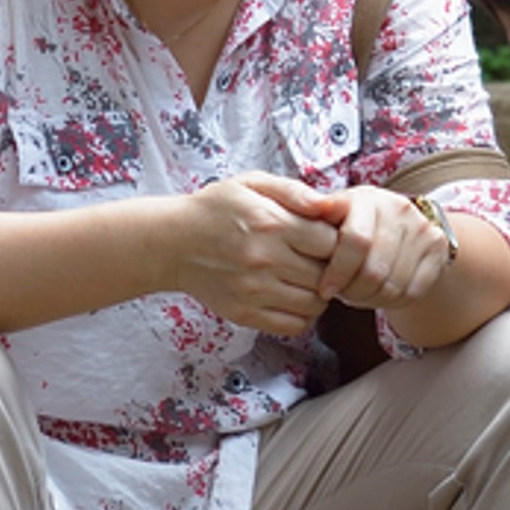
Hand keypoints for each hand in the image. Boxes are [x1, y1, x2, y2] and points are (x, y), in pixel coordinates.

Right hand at [153, 174, 342, 332]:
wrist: (171, 242)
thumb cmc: (216, 209)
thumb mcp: (252, 184)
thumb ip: (295, 192)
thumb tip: (333, 205)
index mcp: (271, 223)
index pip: (332, 241)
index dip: (338, 241)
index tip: (327, 239)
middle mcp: (264, 259)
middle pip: (327, 275)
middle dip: (332, 269)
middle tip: (320, 261)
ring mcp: (254, 291)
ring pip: (315, 304)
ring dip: (320, 294)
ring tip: (308, 279)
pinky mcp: (244, 314)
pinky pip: (293, 326)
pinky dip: (302, 315)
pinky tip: (293, 298)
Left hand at [271, 181, 453, 313]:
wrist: (404, 227)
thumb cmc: (356, 225)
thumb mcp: (335, 216)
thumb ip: (317, 217)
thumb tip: (310, 208)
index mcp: (368, 199)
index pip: (356, 241)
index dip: (337, 271)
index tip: (324, 289)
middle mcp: (400, 210)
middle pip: (374, 269)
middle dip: (352, 291)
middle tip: (341, 294)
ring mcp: (423, 230)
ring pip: (392, 285)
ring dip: (370, 299)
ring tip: (357, 294)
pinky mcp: (438, 250)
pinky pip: (411, 291)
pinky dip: (390, 301)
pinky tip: (378, 294)